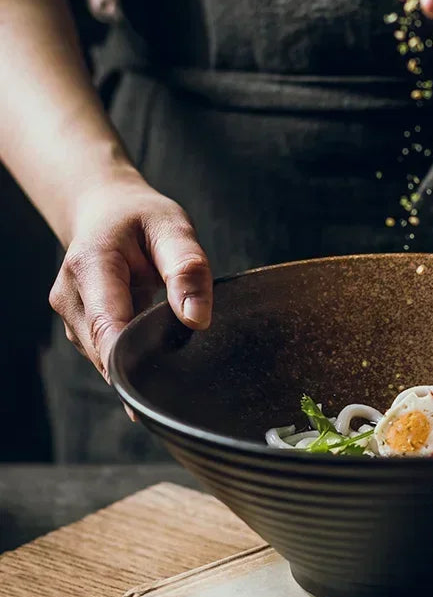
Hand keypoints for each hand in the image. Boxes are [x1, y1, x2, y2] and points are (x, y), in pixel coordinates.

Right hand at [49, 170, 212, 381]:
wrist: (105, 212)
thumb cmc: (141, 218)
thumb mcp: (173, 229)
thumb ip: (186, 270)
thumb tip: (197, 319)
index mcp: (89, 266)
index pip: (107, 327)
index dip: (134, 361)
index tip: (163, 385)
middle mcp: (70, 297)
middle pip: (107, 351)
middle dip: (147, 361)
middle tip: (187, 357)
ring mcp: (72, 317)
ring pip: (109, 359)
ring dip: (142, 357)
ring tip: (170, 334)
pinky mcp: (82, 330)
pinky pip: (111, 355)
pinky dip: (136, 353)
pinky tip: (155, 339)